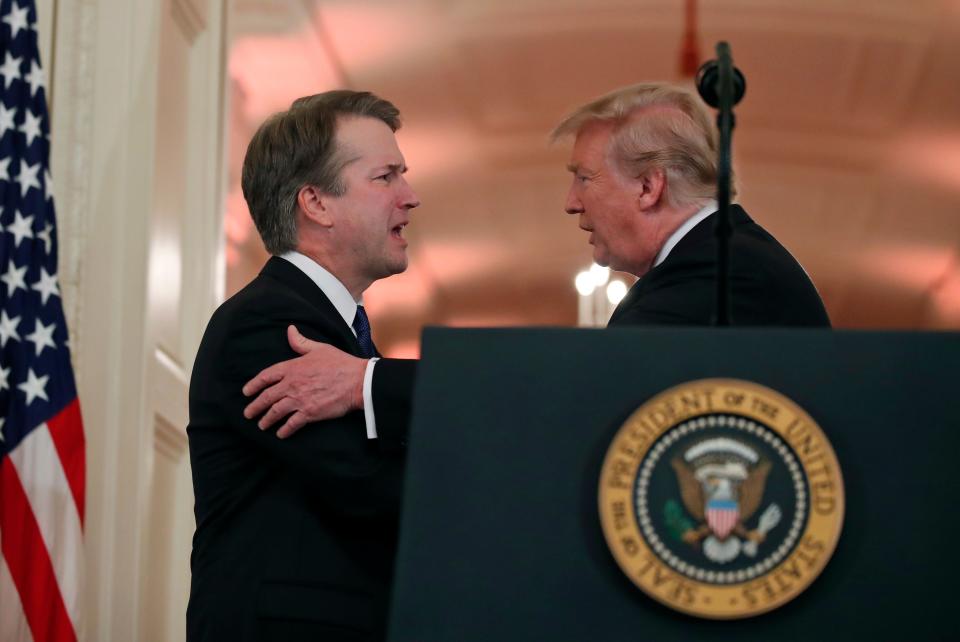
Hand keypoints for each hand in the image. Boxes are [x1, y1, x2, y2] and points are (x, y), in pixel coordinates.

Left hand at [242, 325, 367, 437]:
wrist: (357, 381)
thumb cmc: (340, 363)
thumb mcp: (319, 348)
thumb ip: (301, 342)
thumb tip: (290, 330)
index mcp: (292, 368)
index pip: (266, 376)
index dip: (253, 385)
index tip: (246, 392)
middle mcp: (292, 384)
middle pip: (266, 397)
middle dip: (254, 407)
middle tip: (248, 413)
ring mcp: (300, 400)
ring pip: (275, 412)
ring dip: (266, 420)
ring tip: (261, 426)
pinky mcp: (310, 413)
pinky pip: (292, 424)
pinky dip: (284, 430)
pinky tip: (280, 434)